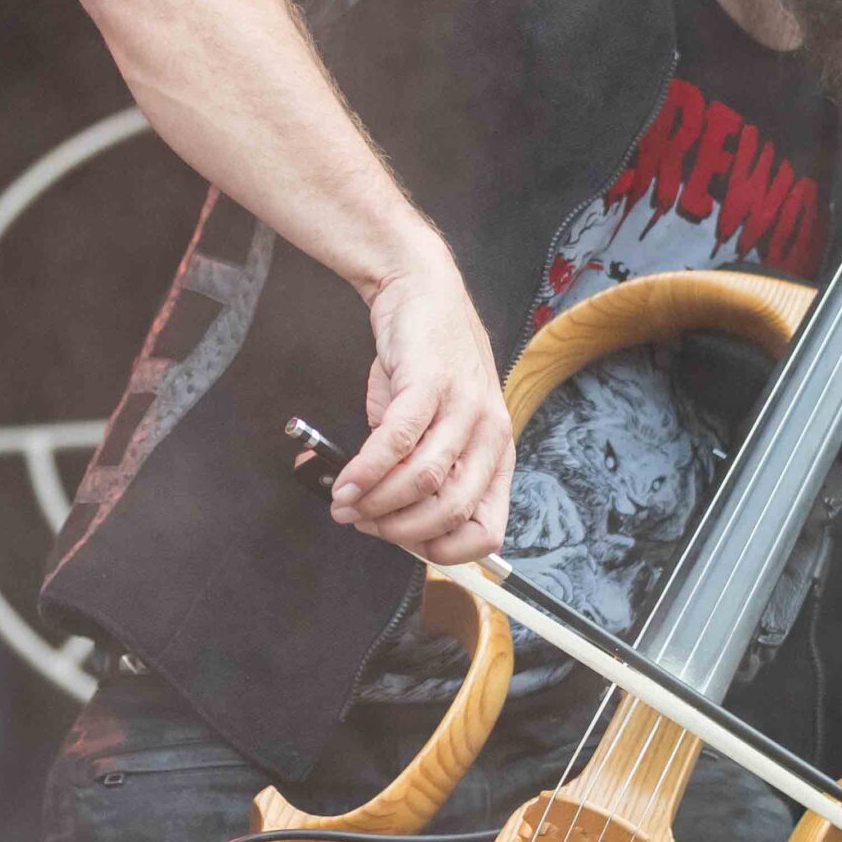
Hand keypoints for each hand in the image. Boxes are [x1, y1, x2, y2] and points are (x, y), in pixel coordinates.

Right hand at [328, 238, 515, 562]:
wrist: (420, 290)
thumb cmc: (425, 366)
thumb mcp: (434, 428)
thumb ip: (417, 472)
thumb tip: (376, 518)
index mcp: (498, 454)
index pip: (488, 531)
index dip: (443, 551)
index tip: (403, 545)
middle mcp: (491, 435)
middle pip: (452, 512)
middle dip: (399, 530)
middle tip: (363, 524)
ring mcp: (465, 408)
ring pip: (425, 481)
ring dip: (377, 503)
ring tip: (344, 504)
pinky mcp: (431, 384)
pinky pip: (397, 443)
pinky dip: (365, 471)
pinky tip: (343, 482)